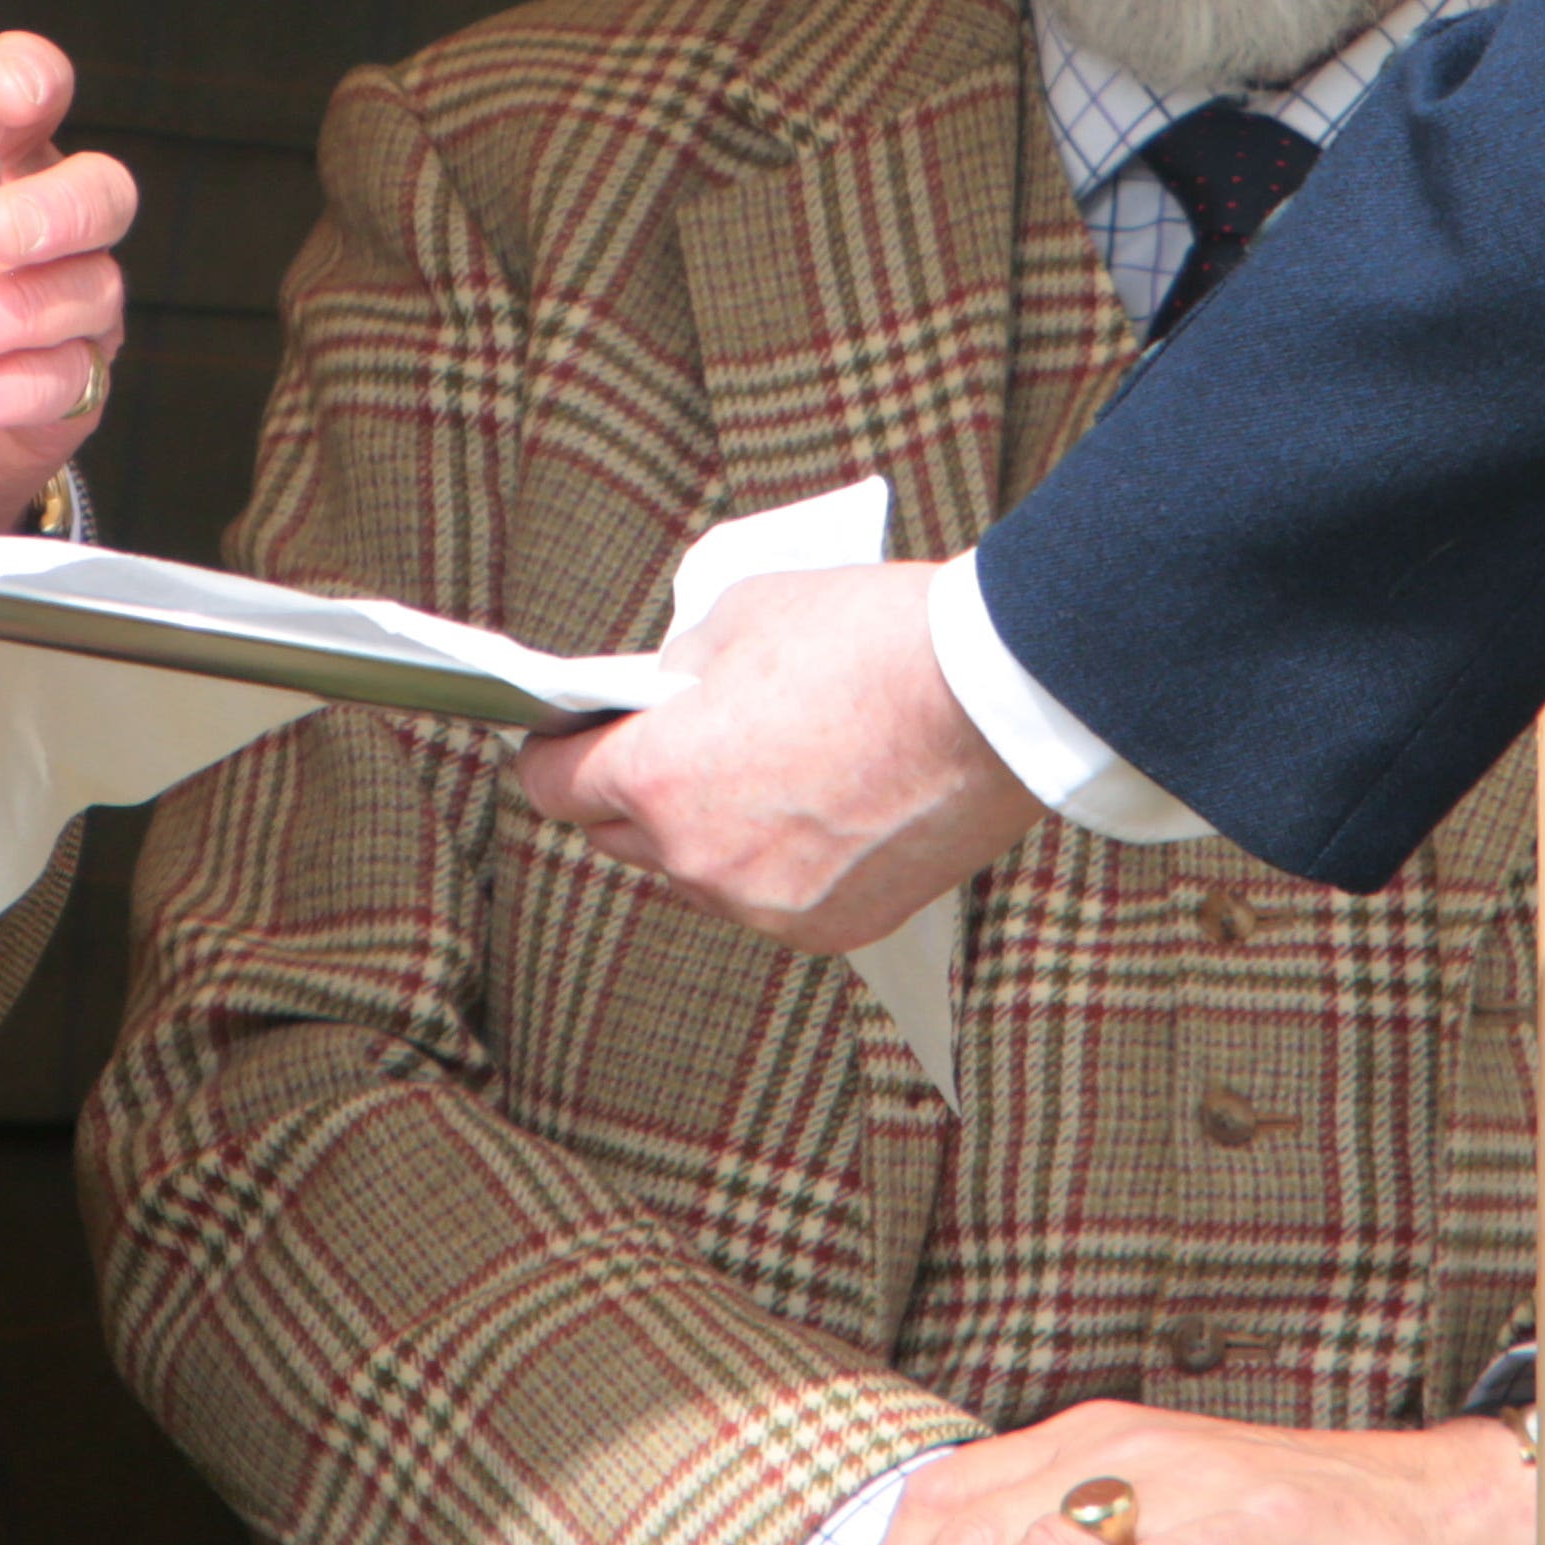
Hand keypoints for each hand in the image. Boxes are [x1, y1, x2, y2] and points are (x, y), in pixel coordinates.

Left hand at [0, 26, 130, 534]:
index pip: (28, 94)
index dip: (33, 75)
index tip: (12, 87)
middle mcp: (41, 226)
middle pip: (103, 190)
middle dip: (62, 206)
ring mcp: (66, 306)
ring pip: (91, 288)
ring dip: (20, 309)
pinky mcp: (71, 387)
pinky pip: (71, 380)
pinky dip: (16, 388)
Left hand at [515, 565, 1041, 949]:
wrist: (994, 695)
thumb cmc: (869, 640)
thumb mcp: (740, 616)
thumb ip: (679, 673)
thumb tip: (666, 701)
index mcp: (661, 781)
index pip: (555, 788)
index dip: (550, 756)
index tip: (558, 741)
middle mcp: (702, 862)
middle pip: (621, 840)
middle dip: (630, 792)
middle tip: (660, 746)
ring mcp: (769, 906)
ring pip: (700, 875)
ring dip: (706, 831)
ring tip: (752, 773)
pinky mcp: (835, 928)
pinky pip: (770, 899)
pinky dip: (776, 861)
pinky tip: (813, 808)